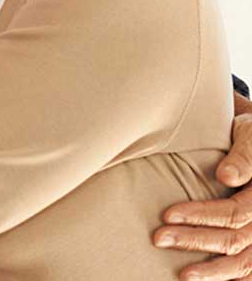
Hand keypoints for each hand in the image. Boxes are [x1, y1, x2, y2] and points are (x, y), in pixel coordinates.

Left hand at [153, 102, 251, 279]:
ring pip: (244, 263)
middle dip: (195, 241)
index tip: (167, 214)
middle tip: (158, 238)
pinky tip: (204, 280)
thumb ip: (243, 155)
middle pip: (235, 240)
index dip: (201, 215)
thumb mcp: (250, 134)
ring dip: (213, 271)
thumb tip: (226, 176)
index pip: (234, 213)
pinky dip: (230, 278)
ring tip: (182, 275)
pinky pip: (248, 270)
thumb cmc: (248, 135)